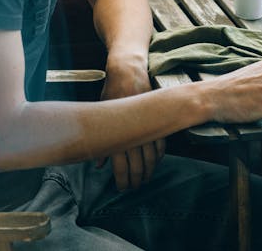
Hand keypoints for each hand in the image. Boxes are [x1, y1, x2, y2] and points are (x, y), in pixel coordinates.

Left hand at [96, 59, 164, 190]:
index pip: (121, 166)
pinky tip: (156, 162)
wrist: (128, 72)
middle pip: (137, 164)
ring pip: (151, 157)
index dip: (123, 180)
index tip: (123, 188)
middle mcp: (133, 131)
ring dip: (149, 170)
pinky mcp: (158, 119)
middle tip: (135, 186)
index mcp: (117, 132)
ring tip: (146, 178)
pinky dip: (159, 155)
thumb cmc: (111, 93)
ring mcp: (147, 126)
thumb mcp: (100, 114)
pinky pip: (162, 143)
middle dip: (137, 179)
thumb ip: (100, 141)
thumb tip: (99, 165)